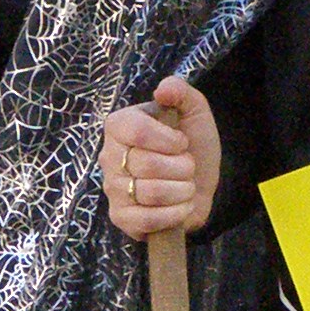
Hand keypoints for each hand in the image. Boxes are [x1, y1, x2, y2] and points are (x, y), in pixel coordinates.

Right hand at [101, 78, 221, 239]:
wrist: (201, 182)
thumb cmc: (192, 144)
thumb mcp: (194, 111)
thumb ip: (180, 92)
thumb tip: (163, 90)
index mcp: (119, 125)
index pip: (136, 131)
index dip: (169, 140)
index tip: (182, 143)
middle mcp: (108, 156)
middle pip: (147, 165)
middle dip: (182, 168)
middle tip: (187, 167)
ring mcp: (112, 189)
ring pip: (151, 193)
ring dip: (182, 191)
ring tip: (185, 186)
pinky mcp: (121, 218)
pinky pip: (146, 220)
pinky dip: (174, 214)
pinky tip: (181, 206)